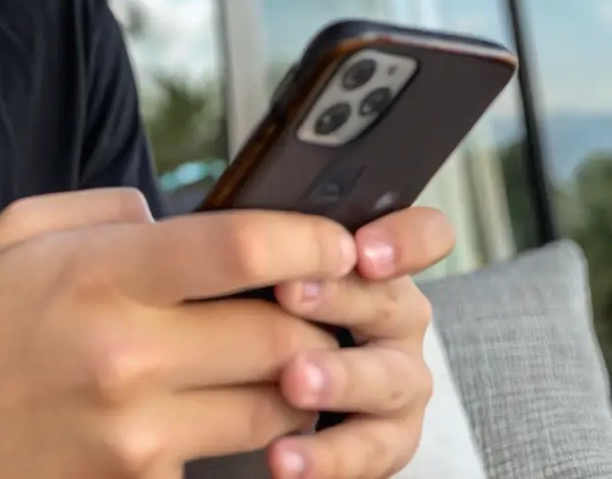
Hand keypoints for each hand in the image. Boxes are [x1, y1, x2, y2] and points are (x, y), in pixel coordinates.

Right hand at [0, 189, 359, 477]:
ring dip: (295, 379)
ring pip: (273, 407)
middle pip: (279, 333)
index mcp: (100, 273)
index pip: (240, 247)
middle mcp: (127, 357)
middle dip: (320, 314)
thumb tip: (183, 220)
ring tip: (284, 350)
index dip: (310, 238)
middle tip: (328, 298)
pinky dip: (242, 432)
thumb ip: (112, 209)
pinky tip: (217, 405)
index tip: (339, 237)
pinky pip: (224, 457)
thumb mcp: (21, 231)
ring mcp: (135, 437)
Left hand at [271, 206, 454, 478]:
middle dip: (342, 299)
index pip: (423, 236)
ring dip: (340, 379)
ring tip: (293, 382)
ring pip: (387, 380)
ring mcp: (399, 380)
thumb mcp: (276, 259)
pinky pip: (367, 451)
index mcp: (380, 259)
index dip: (405, 240)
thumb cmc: (268, 295)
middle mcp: (399, 317)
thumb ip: (280, 239)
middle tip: (291, 293)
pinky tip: (285, 458)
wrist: (261, 373)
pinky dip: (326, 458)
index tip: (361, 249)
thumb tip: (252, 220)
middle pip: (393, 304)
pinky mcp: (385, 441)